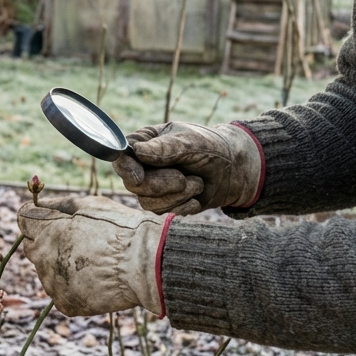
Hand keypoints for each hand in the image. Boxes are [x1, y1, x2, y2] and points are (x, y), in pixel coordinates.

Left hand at [16, 195, 163, 317]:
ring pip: (47, 272)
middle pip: (33, 248)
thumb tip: (35, 204)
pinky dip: (73, 288)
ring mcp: (52, 283)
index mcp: (44, 230)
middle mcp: (42, 257)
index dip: (40, 219)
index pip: (24, 220)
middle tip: (79, 244)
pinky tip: (95, 280)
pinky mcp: (65, 304)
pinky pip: (61, 293)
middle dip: (48, 244)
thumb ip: (55, 205)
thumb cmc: (119, 228)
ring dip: (61, 267)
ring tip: (93, 262)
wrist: (146, 263)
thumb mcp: (87, 204)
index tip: (57, 221)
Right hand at [112, 122, 261, 214]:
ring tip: (197, 184)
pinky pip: (162, 213)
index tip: (139, 177)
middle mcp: (142, 165)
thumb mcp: (190, 142)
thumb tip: (136, 151)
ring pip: (147, 202)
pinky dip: (183, 206)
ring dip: (177, 196)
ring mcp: (151, 186)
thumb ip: (164, 148)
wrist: (234, 170)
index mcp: (144, 142)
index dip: (126, 169)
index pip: (121, 156)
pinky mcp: (163, 204)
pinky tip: (196, 196)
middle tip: (185, 178)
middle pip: (134, 184)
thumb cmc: (211, 147)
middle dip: (162, 185)